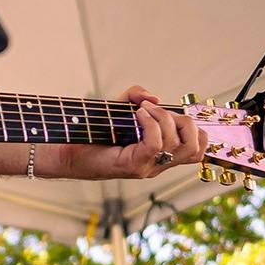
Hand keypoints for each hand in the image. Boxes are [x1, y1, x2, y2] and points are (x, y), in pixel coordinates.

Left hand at [55, 86, 207, 180]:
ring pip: (178, 145)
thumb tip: (153, 98)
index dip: (196, 130)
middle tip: (156, 112)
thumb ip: (135, 97)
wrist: (66, 153)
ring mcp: (146, 167)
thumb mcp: (117, 109)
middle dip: (183, 122)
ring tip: (142, 110)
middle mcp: (157, 164)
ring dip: (163, 119)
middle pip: (195, 147)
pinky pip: (155, 144)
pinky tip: (136, 116)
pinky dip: (150, 124)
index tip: (174, 114)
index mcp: (160, 155)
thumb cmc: (92, 134)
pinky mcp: (132, 165)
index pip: (198, 149)